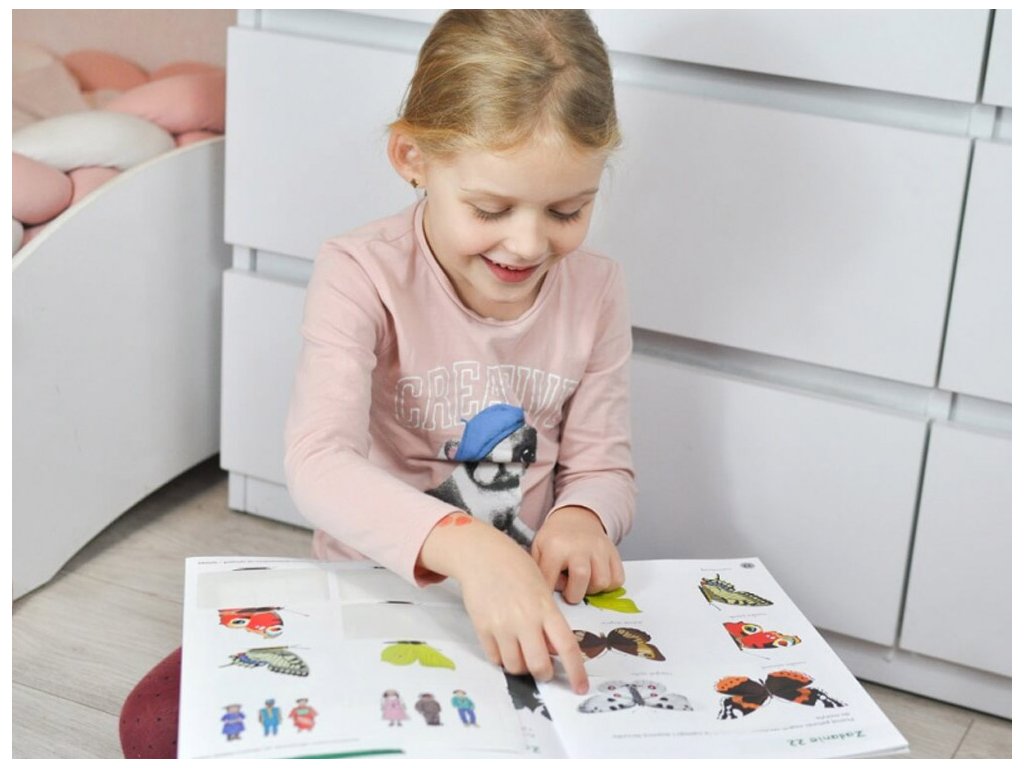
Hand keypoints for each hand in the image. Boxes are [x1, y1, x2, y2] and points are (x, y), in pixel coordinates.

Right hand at [417, 513, 589, 693]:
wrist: (483, 555)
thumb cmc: (517, 568)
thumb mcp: (541, 589)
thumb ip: (549, 619)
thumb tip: (553, 650)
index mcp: (545, 608)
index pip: (566, 646)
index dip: (576, 671)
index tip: (580, 687)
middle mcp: (524, 620)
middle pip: (539, 665)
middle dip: (544, 674)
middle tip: (545, 670)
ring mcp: (502, 625)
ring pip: (515, 666)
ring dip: (522, 668)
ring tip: (522, 654)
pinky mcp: (482, 628)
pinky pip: (495, 658)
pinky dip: (503, 659)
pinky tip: (506, 646)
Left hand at [531, 505, 624, 604]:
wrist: (576, 519)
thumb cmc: (556, 539)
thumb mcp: (538, 549)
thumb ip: (539, 572)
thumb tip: (544, 594)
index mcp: (555, 547)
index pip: (550, 581)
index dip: (549, 593)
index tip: (549, 593)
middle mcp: (579, 547)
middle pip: (581, 578)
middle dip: (574, 594)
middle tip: (570, 590)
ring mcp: (599, 549)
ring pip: (602, 581)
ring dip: (592, 589)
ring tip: (584, 582)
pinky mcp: (613, 553)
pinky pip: (617, 579)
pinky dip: (609, 585)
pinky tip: (596, 578)